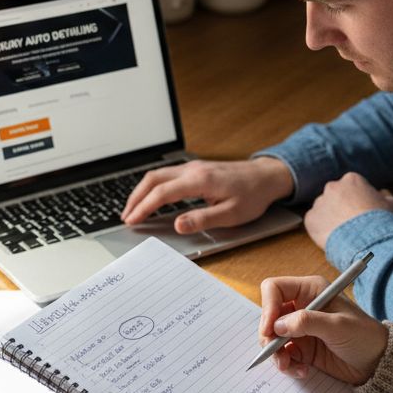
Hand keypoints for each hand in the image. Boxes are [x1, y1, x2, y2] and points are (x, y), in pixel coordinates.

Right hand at [121, 158, 293, 233]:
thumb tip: (178, 224)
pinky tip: (151, 198)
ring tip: (134, 209)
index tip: (133, 220)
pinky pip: (166, 174)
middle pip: (153, 179)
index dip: (144, 207)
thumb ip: (203, 219)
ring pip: (158, 174)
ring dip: (142, 191)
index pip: (162, 193)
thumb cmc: (253, 196)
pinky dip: (153, 186)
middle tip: (126, 216)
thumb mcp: (232, 214)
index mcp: (200, 180)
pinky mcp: (195, 169)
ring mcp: (193, 167)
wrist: (266, 176)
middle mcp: (193, 169)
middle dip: (136, 197)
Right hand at [258, 275, 386, 384]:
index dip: (267, 307)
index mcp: (310, 290)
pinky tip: (302, 370)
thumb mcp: (337, 326)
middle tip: (275, 353)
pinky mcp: (302, 348)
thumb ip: (306, 322)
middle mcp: (302, 306)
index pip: (274, 289)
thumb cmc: (364, 336)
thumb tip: (277, 326)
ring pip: (272, 338)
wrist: (378, 363)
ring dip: (276, 354)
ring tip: (288, 366)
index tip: (269, 329)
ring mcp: (300, 328)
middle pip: (268, 315)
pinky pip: (282, 355)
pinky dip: (287, 364)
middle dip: (268, 336)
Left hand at [304, 172, 392, 248]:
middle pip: (335, 196)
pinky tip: (333, 237)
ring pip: (323, 209)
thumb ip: (384, 195)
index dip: (357, 200)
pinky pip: (313, 222)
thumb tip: (382, 193)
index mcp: (351, 180)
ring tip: (342, 233)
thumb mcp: (391, 204)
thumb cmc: (381, 222)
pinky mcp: (310, 219)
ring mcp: (320, 203)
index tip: (361, 211)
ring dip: (330, 218)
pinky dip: (320, 229)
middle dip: (340, 207)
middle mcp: (332, 187)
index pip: (351, 186)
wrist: (367, 241)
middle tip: (350, 223)